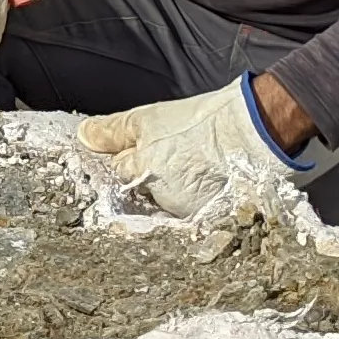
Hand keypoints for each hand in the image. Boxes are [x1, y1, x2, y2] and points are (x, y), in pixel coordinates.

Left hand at [77, 74, 318, 217]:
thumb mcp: (149, 118)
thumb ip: (113, 131)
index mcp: (140, 171)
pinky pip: (187, 213)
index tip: (140, 149)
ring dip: (171, 190)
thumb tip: (84, 136)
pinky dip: (192, 200)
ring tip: (193, 167)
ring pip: (163, 202)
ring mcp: (181, 212)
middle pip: (139, 191)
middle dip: (148, 177)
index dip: (125, 158)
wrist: (254, 133)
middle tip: (173, 157)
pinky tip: (205, 183)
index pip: (116, 171)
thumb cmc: (203, 123)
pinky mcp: (205, 220)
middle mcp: (157, 198)